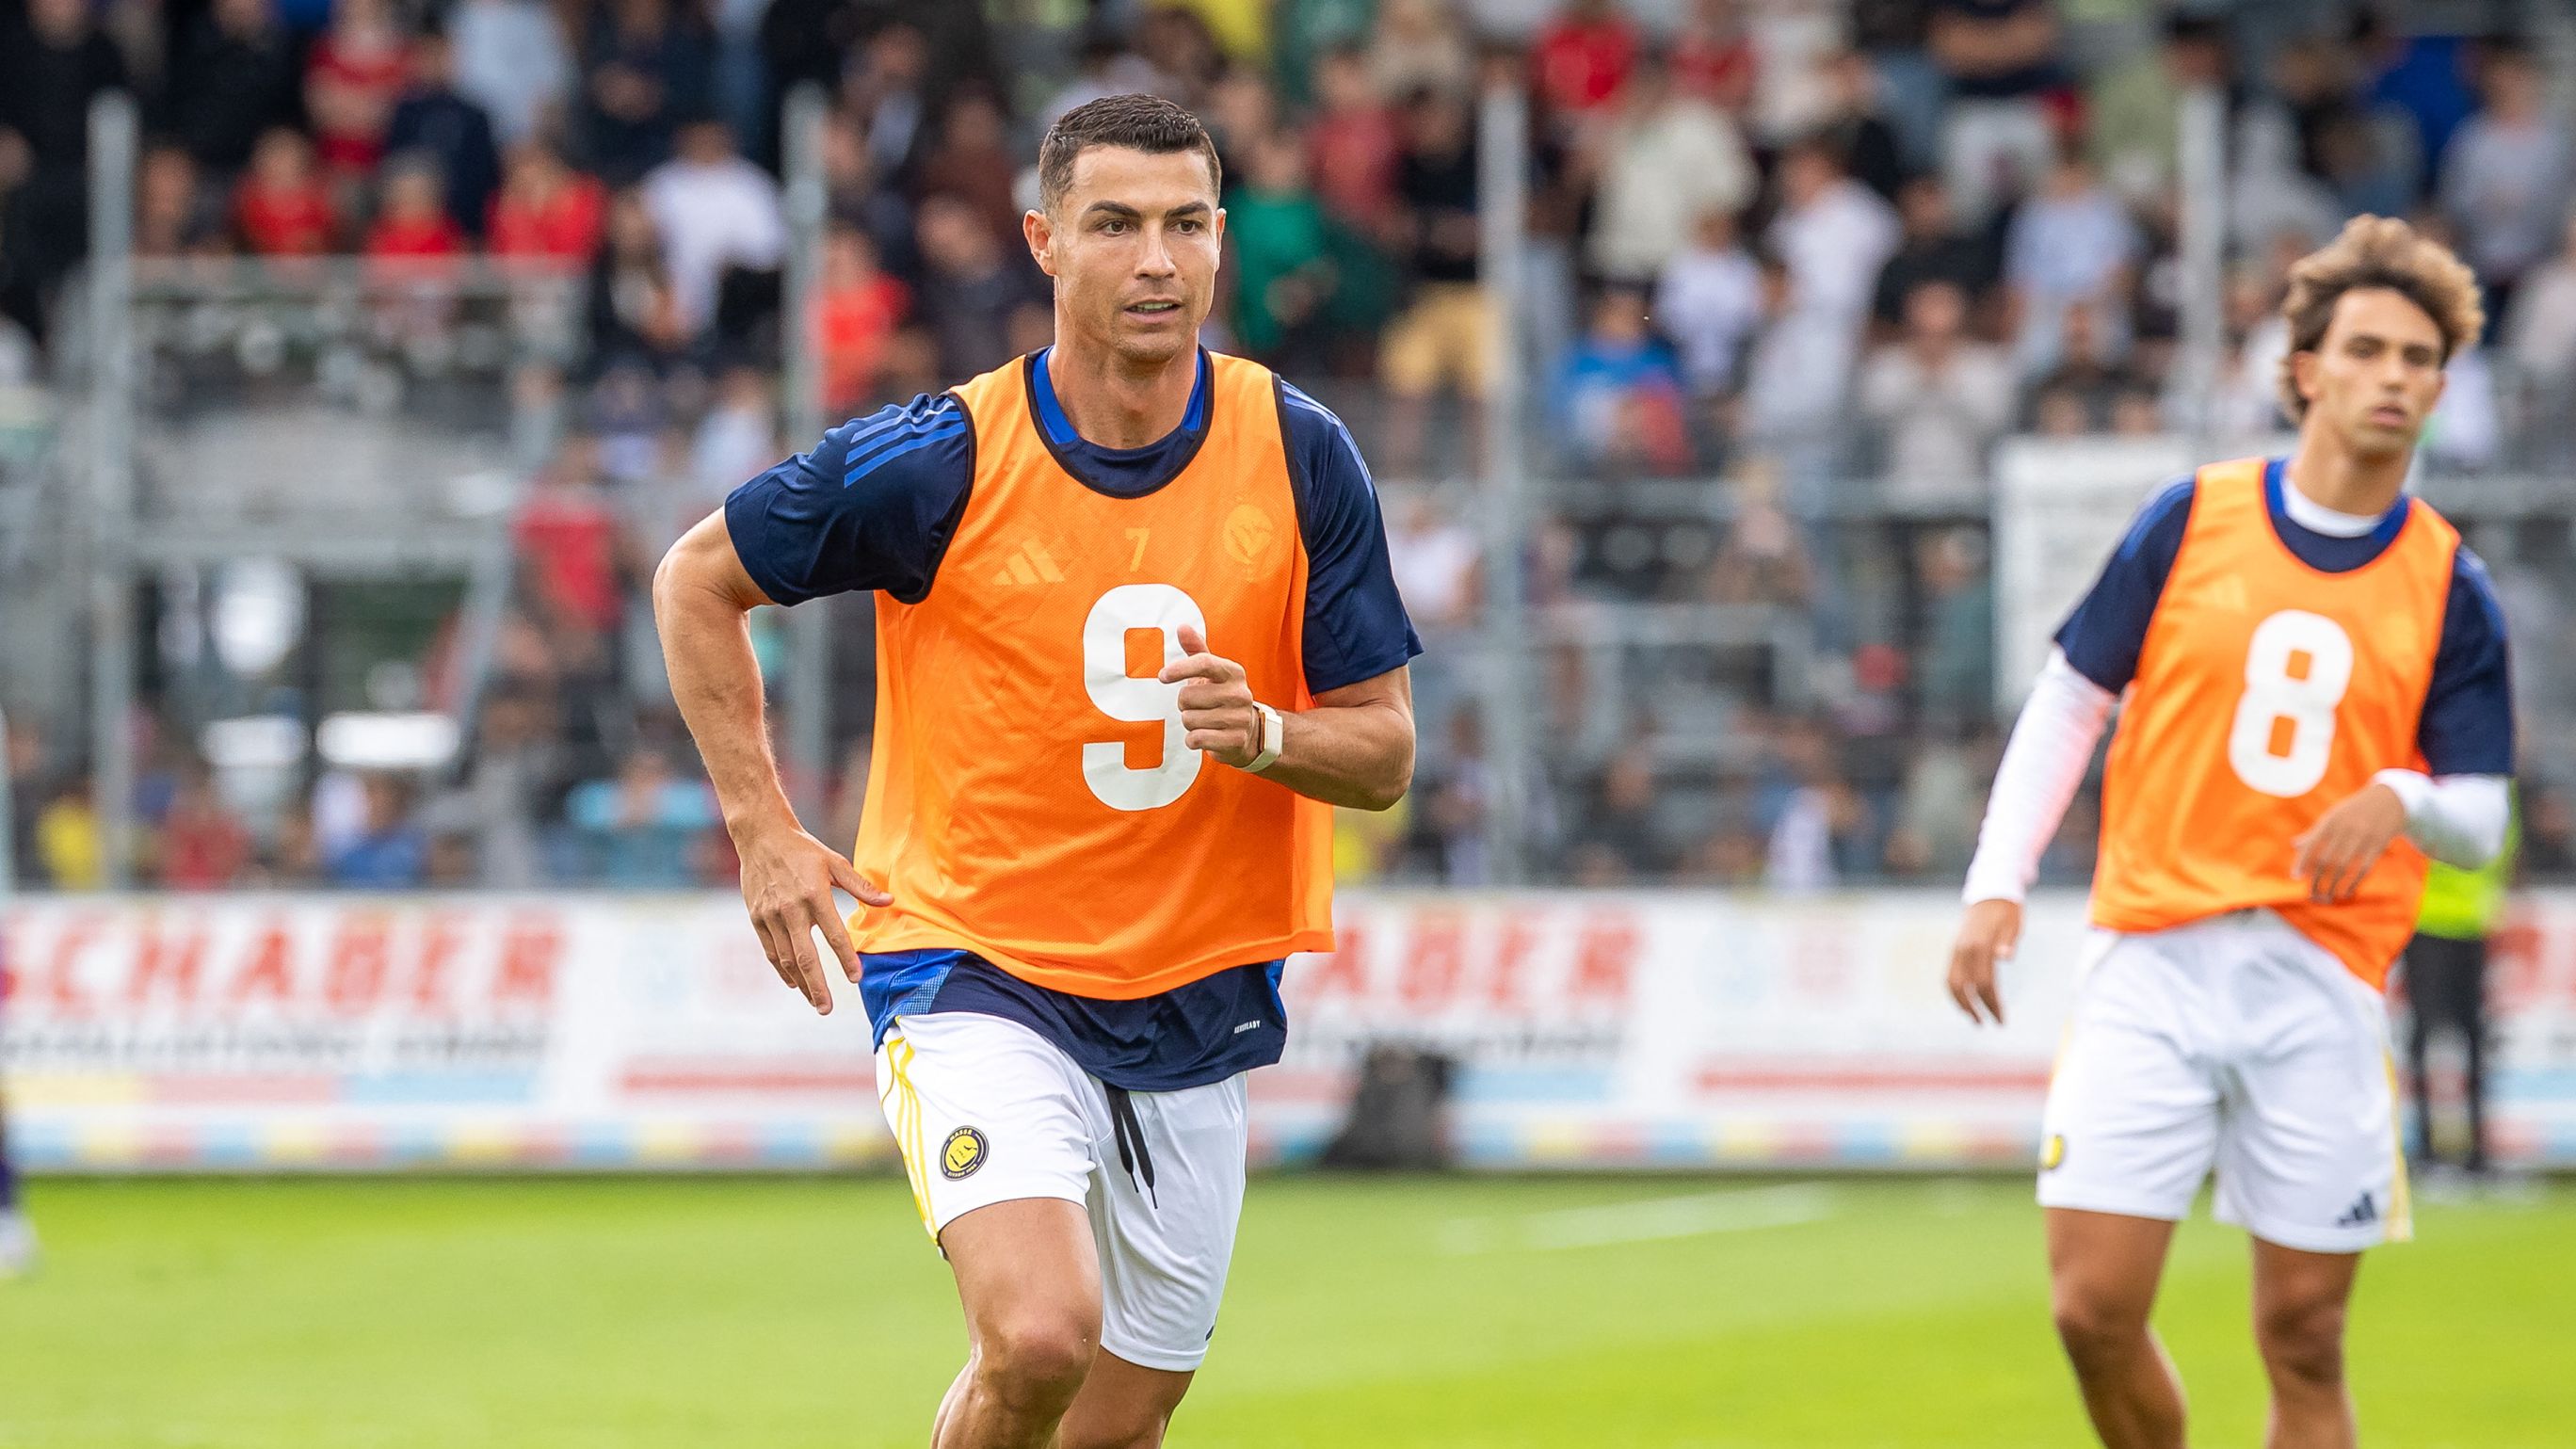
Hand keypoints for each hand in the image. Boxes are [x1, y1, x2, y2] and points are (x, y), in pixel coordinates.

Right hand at [731, 815, 891, 1014]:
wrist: (761, 836)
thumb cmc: (804, 849)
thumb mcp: (835, 862)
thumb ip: (860, 887)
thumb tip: (889, 902)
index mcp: (815, 894)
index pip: (834, 934)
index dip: (846, 958)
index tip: (856, 978)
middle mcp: (791, 908)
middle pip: (805, 957)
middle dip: (817, 986)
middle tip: (827, 1009)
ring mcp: (770, 915)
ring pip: (786, 959)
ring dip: (801, 983)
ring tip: (815, 1002)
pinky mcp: (756, 917)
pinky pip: (770, 950)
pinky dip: (782, 970)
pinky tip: (794, 983)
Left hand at [1159, 623, 1261, 768]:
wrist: (1249, 731)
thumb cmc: (1222, 696)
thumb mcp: (1212, 673)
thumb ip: (1196, 649)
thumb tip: (1182, 627)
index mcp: (1233, 672)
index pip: (1204, 663)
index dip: (1180, 668)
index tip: (1162, 676)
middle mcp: (1240, 693)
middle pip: (1187, 696)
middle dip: (1185, 704)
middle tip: (1199, 706)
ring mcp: (1239, 718)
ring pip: (1189, 719)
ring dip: (1190, 723)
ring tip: (1205, 721)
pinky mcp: (1235, 740)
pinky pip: (1196, 739)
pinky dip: (1193, 740)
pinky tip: (1205, 736)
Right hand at [1947, 897, 2021, 1025]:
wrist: (1990, 892)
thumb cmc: (2007, 911)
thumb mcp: (2013, 925)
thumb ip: (2008, 942)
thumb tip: (2005, 957)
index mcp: (1980, 944)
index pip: (1984, 983)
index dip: (1992, 1004)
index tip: (2002, 1020)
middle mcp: (1964, 949)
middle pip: (1965, 987)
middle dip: (1976, 1008)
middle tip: (1989, 1024)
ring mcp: (1957, 949)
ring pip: (1952, 982)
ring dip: (1961, 1003)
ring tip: (1975, 1018)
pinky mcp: (1955, 949)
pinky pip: (1950, 974)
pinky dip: (1955, 991)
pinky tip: (1966, 1001)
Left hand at [2292, 781, 2406, 903]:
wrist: (2389, 800)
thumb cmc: (2354, 811)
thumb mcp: (2333, 816)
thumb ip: (2314, 833)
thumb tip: (2293, 845)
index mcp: (2329, 822)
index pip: (2311, 845)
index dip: (2302, 861)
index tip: (2295, 877)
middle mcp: (2344, 829)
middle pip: (2326, 860)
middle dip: (2317, 880)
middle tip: (2312, 895)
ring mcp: (2362, 837)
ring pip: (2344, 867)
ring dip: (2333, 885)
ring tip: (2326, 898)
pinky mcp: (2378, 846)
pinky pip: (2364, 868)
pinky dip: (2353, 883)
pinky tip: (2346, 894)